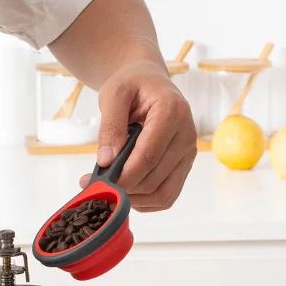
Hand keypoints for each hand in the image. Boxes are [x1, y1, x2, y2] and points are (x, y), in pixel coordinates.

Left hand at [82, 61, 195, 211]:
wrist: (150, 84)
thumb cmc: (132, 86)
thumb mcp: (113, 94)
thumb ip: (110, 126)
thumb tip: (106, 161)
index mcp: (172, 112)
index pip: (149, 155)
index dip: (124, 175)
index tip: (100, 182)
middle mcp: (187, 135)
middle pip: (154, 178)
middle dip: (124, 188)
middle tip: (96, 185)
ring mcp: (189, 154)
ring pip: (162, 194)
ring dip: (134, 199)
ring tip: (111, 188)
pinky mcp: (184, 168)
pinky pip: (167, 197)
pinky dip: (145, 202)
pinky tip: (127, 191)